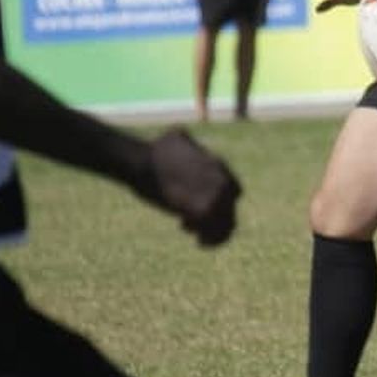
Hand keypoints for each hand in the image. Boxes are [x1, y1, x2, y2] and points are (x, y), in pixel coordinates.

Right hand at [139, 129, 240, 246]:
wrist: (144, 162)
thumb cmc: (153, 152)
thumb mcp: (174, 138)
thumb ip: (186, 143)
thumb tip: (180, 134)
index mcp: (218, 166)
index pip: (233, 189)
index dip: (219, 201)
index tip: (202, 207)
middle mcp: (222, 180)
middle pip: (230, 207)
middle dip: (217, 218)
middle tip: (197, 225)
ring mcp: (215, 195)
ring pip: (227, 223)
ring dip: (215, 233)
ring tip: (202, 240)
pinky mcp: (203, 209)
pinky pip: (216, 232)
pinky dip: (209, 240)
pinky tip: (198, 243)